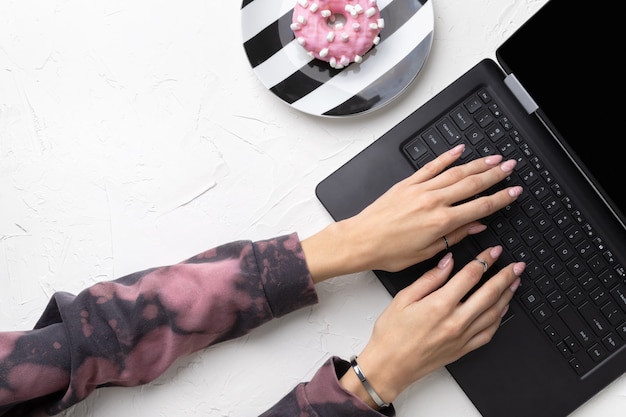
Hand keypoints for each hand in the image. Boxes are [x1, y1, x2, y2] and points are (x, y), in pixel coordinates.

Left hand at [303, 145, 522, 280]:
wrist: (360, 240)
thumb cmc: (389, 251)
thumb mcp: (427, 252)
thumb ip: (455, 236)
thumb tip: (477, 225)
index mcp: (441, 222)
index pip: (480, 206)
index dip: (501, 198)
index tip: (514, 191)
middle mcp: (433, 201)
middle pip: (472, 184)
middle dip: (495, 175)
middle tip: (511, 167)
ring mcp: (420, 189)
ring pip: (455, 172)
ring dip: (477, 164)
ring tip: (494, 158)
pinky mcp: (407, 183)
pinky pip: (430, 166)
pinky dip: (446, 157)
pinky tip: (458, 150)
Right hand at [339, 246, 524, 407]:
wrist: (389, 366)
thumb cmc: (391, 334)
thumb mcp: (403, 298)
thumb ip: (429, 278)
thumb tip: (447, 262)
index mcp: (439, 305)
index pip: (471, 276)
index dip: (485, 260)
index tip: (493, 251)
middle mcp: (455, 321)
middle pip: (489, 293)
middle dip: (506, 276)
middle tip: (516, 265)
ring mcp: (462, 337)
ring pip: (494, 312)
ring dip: (507, 295)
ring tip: (515, 282)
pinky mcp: (463, 349)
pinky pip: (488, 333)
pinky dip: (499, 318)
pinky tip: (502, 309)